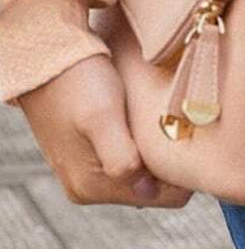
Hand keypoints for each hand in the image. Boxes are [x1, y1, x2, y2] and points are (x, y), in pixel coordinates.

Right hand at [17, 54, 192, 206]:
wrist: (47, 51)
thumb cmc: (77, 80)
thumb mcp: (102, 117)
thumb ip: (121, 158)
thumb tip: (144, 189)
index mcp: (92, 186)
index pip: (162, 198)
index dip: (183, 173)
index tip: (194, 139)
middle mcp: (87, 186)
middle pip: (153, 187)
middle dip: (170, 160)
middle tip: (182, 124)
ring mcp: (87, 169)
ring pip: (143, 170)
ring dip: (156, 148)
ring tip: (164, 116)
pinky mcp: (88, 149)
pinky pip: (129, 154)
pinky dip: (142, 140)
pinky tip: (146, 115)